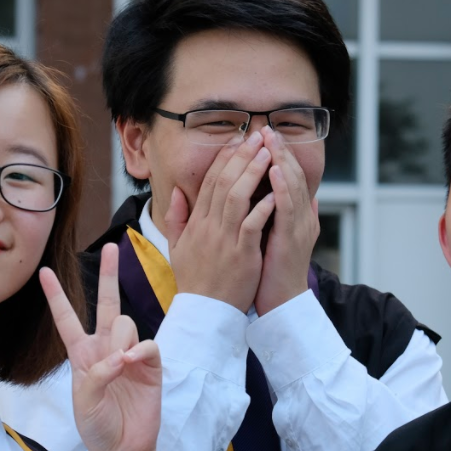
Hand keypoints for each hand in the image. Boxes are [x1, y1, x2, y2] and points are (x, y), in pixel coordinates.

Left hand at [40, 243, 161, 450]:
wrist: (122, 449)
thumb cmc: (97, 425)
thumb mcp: (83, 402)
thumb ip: (95, 375)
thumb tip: (119, 357)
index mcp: (82, 354)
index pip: (67, 319)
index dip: (56, 297)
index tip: (44, 272)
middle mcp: (106, 348)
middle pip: (107, 304)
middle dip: (109, 275)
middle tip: (112, 247)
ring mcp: (129, 354)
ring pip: (126, 323)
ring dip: (120, 338)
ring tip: (120, 366)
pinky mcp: (150, 365)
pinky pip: (147, 343)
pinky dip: (140, 350)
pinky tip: (133, 363)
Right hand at [165, 129, 276, 312]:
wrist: (204, 312)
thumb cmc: (195, 280)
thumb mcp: (177, 247)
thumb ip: (176, 218)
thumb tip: (177, 192)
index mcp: (196, 223)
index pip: (209, 183)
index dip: (224, 159)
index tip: (237, 141)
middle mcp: (209, 227)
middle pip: (223, 183)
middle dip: (241, 157)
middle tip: (257, 137)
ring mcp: (225, 240)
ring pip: (237, 198)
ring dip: (253, 173)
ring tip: (267, 154)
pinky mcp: (241, 255)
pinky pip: (252, 225)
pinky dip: (262, 207)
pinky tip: (274, 192)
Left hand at [254, 128, 318, 314]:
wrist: (280, 304)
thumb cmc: (272, 273)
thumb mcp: (274, 238)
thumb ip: (279, 216)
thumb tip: (287, 198)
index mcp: (297, 216)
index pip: (289, 178)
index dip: (278, 156)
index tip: (264, 136)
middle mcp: (302, 217)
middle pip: (292, 175)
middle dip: (279, 151)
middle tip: (266, 128)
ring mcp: (299, 227)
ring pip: (292, 185)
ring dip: (281, 160)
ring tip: (270, 140)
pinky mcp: (291, 238)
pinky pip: (287, 207)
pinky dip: (281, 186)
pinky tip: (272, 169)